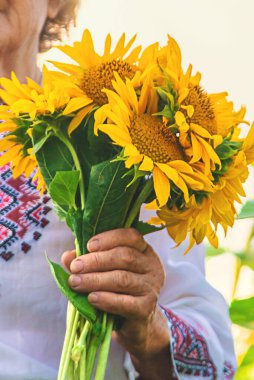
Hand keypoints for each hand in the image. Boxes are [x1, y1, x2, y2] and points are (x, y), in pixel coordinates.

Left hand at [61, 228, 169, 362]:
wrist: (134, 323)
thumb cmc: (117, 291)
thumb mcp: (104, 272)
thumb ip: (88, 261)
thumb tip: (68, 257)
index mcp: (144, 251)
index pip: (132, 236)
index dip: (109, 239)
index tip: (88, 245)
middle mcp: (151, 266)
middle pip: (125, 257)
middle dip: (97, 261)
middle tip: (75, 267)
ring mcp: (151, 287)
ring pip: (123, 279)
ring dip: (95, 280)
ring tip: (75, 283)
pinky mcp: (146, 308)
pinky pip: (125, 302)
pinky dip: (106, 299)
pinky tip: (91, 299)